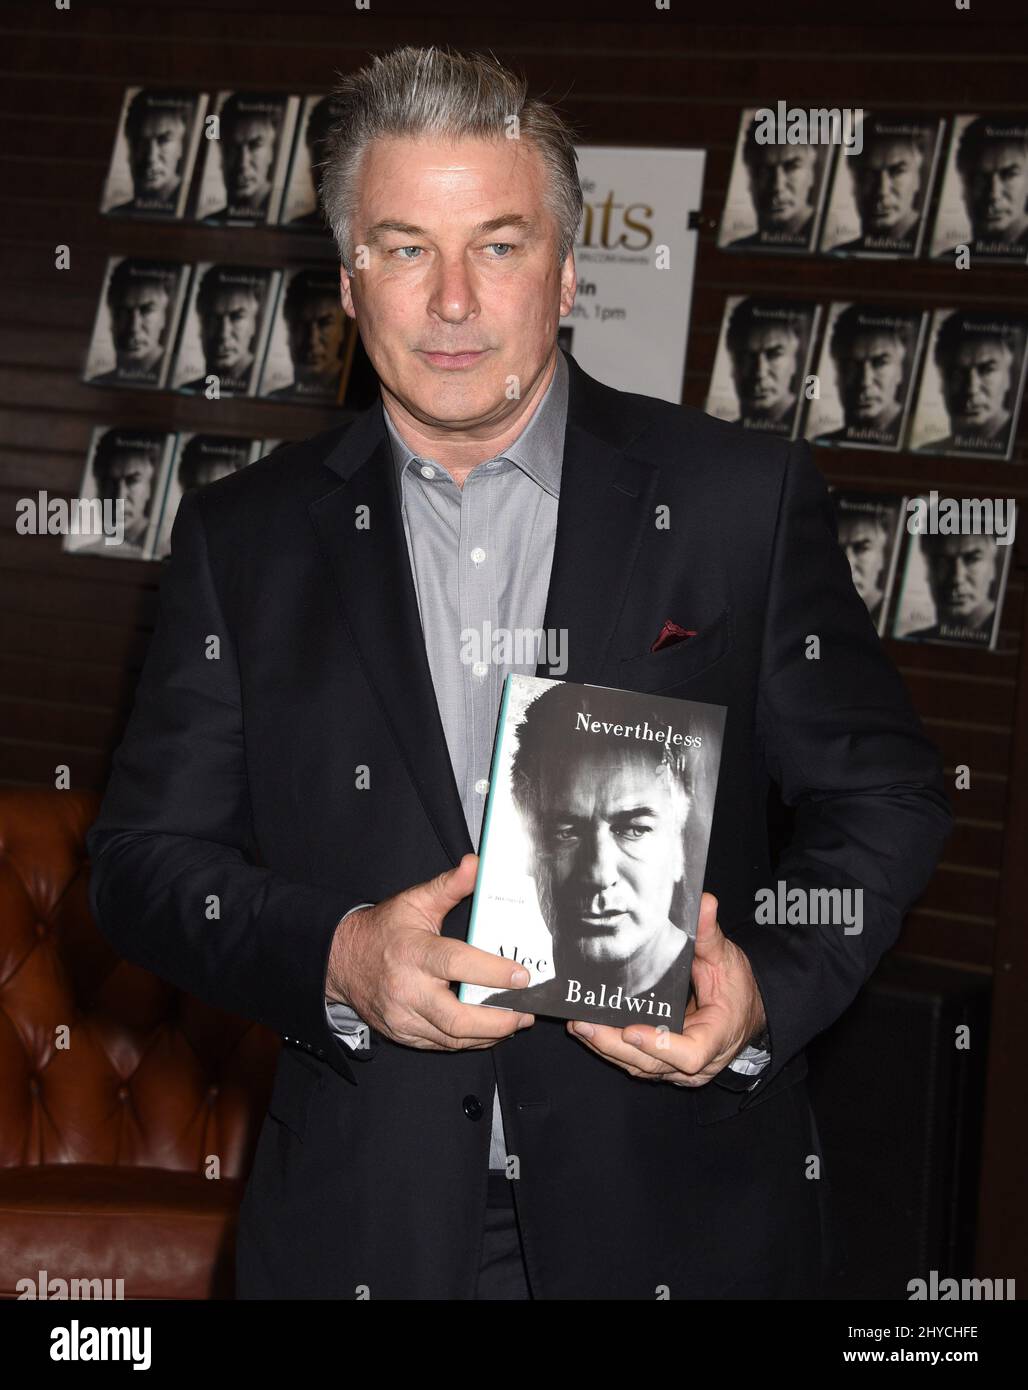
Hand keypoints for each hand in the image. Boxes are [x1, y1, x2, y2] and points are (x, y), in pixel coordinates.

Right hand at [326, 853, 534, 1050]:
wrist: (340, 962)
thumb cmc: (382, 930)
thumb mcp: (414, 902)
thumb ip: (449, 886)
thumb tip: (477, 864)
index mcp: (413, 953)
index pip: (456, 964)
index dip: (492, 972)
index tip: (522, 975)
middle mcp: (407, 990)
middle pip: (457, 1018)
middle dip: (498, 1020)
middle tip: (526, 1010)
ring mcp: (403, 1018)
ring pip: (453, 1039)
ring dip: (490, 1034)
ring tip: (516, 1020)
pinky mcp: (403, 1035)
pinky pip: (443, 1045)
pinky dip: (470, 1041)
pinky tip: (490, 1030)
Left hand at [565, 892, 765, 1086]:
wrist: (745, 1010)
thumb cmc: (736, 986)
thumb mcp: (725, 957)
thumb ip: (710, 934)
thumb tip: (705, 901)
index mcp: (717, 1036)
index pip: (690, 1054)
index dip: (659, 1045)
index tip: (630, 1029)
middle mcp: (699, 1063)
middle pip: (653, 1064)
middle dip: (615, 1045)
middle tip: (585, 1024)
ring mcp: (681, 1068)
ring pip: (640, 1067)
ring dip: (607, 1048)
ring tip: (578, 1025)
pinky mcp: (666, 1064)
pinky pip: (637, 1062)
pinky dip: (613, 1048)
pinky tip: (590, 1031)